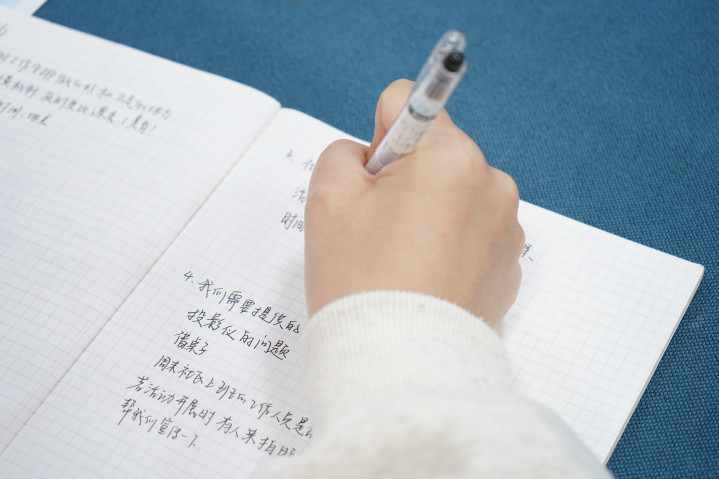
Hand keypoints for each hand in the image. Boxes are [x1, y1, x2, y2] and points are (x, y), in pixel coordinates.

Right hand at [304, 80, 523, 325]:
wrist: (399, 363)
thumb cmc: (361, 278)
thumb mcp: (327, 199)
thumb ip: (343, 153)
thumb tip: (371, 154)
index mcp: (451, 157)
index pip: (410, 104)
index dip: (379, 137)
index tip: (373, 178)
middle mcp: (492, 184)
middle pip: (436, 155)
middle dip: (407, 179)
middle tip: (380, 231)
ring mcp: (508, 228)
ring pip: (456, 195)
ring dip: (431, 213)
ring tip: (404, 262)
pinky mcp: (511, 265)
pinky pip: (474, 234)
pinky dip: (451, 246)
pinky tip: (427, 279)